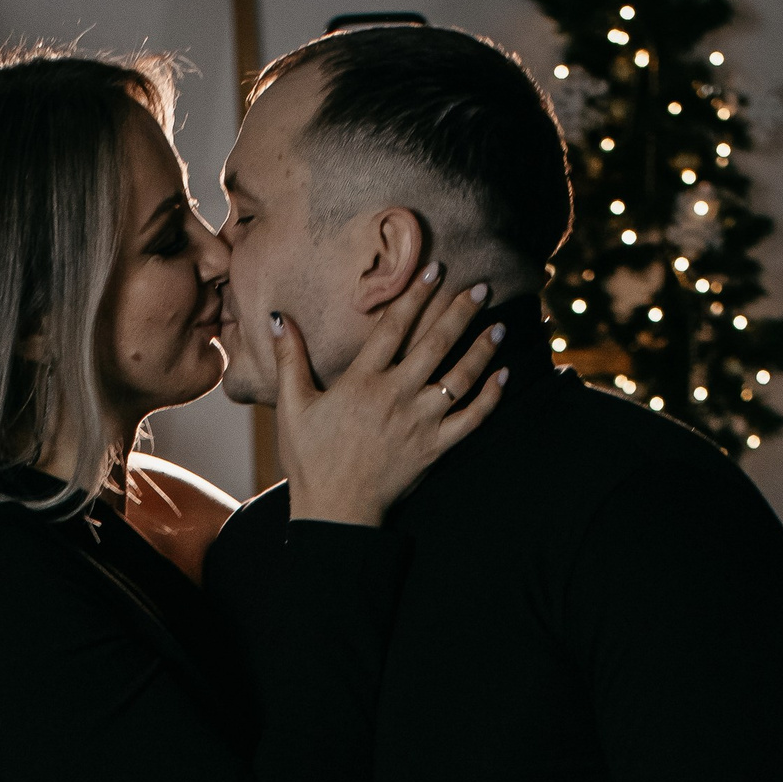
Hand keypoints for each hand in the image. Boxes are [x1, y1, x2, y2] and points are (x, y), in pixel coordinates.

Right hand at [273, 264, 508, 527]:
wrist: (335, 513)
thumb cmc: (311, 460)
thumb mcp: (293, 408)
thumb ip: (290, 360)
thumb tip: (278, 318)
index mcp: (363, 381)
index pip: (394, 327)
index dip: (415, 295)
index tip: (434, 269)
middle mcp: (396, 396)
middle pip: (436, 344)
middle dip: (461, 312)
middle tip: (482, 287)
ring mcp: (419, 423)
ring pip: (460, 377)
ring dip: (482, 349)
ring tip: (499, 326)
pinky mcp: (434, 449)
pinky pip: (471, 420)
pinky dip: (491, 397)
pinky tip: (504, 375)